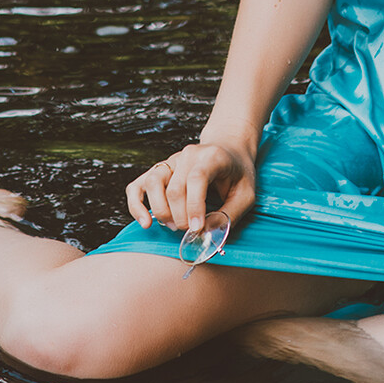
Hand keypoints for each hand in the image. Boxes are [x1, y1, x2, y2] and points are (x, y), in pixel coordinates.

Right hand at [125, 140, 256, 234]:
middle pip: (174, 188)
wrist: (228, 150)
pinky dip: (136, 205)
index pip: (196, 179)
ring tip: (174, 226)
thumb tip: (206, 232)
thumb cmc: (238, 174)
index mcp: (211, 157)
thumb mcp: (247, 194)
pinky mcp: (159, 170)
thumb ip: (230, 214)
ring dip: (161, 211)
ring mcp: (170, 161)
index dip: (195, 206)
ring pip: (153, 184)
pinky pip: (137, 186)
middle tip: (191, 231)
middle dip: (181, 217)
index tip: (197, 228)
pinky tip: (145, 222)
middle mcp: (187, 155)